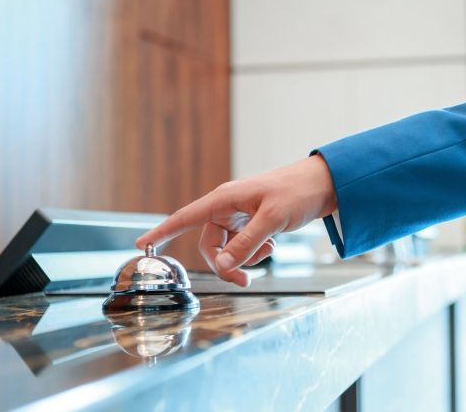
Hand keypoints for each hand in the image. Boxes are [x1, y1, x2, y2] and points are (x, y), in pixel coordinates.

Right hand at [135, 155, 337, 286]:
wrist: (324, 186)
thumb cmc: (297, 192)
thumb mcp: (271, 219)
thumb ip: (245, 244)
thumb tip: (222, 265)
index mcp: (225, 199)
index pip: (185, 217)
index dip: (162, 232)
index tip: (141, 245)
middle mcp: (228, 207)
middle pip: (210, 244)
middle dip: (226, 263)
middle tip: (245, 279)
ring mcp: (240, 215)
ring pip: (228, 248)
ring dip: (245, 257)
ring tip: (269, 250)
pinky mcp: (253, 222)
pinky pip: (243, 245)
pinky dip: (255, 251)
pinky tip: (272, 243)